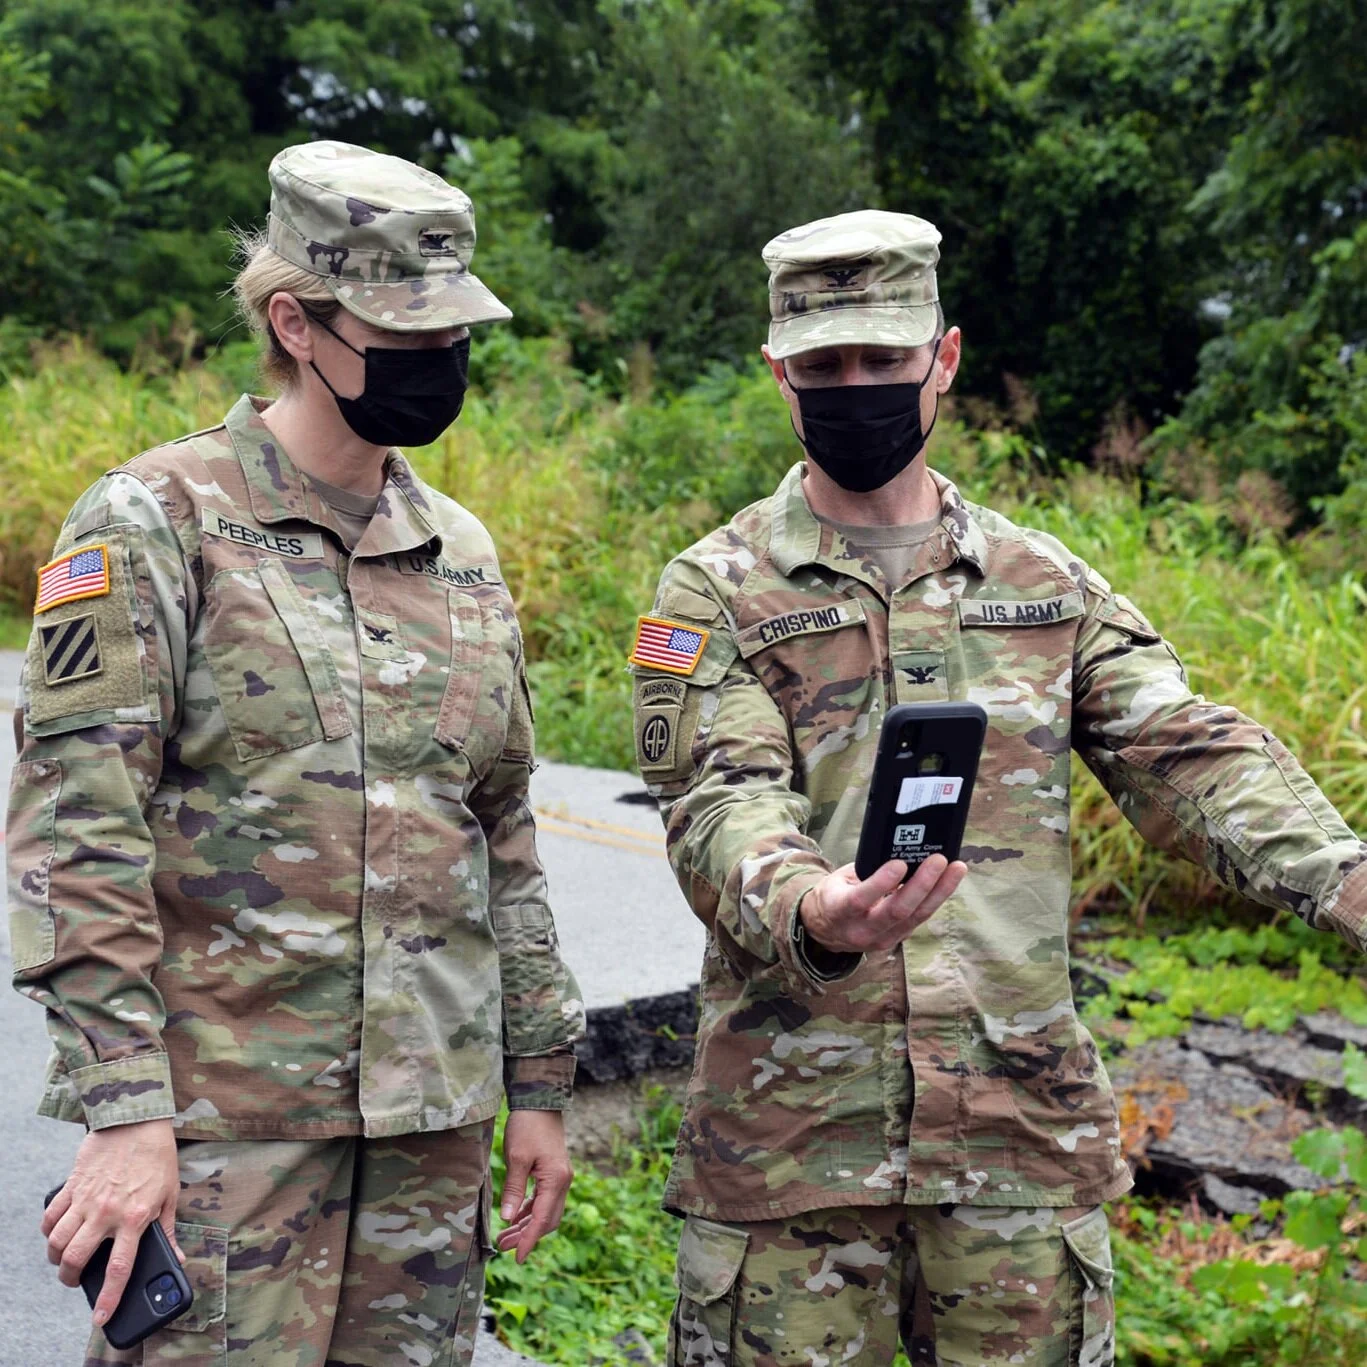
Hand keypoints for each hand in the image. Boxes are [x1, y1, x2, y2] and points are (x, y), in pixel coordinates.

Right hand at [41, 1118, 182, 1327]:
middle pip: (75, 1259)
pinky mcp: (72, 1186)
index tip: (101, 1317)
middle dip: (69, 1279)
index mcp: (136, 1217)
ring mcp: (86, 1199)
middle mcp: (107, 1212)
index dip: (110, 1297)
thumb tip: (175, 1258)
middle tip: (74, 1280)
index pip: (119, 1268)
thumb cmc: (157, 1157)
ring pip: (57, 1241)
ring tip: (64, 1259)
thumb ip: (168, 1229)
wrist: (136, 1121)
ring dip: (56, 1258)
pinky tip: (56, 1234)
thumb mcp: (171, 1194)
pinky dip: (48, 1230)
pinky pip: (50, 1216)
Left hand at [496, 1110, 572, 1264]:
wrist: (540, 1102)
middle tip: (504, 1246)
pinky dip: (530, 1212)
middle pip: (548, 1220)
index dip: (529, 1240)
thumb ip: (514, 1189)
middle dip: (527, 1236)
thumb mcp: (517, 1158)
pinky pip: (544, 1200)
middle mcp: (563, 1182)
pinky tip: (515, 1218)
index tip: (517, 1258)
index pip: (543, 1219)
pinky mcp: (553, 1173)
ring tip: (505, 1237)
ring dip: (527, 1225)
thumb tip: (508, 1218)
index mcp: (556, 1180)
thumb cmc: (528, 1127)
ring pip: (546, 1211)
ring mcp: (560, 1178)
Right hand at [801, 854, 966, 954]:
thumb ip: (866, 871)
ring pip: (916, 916)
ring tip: (956, 869)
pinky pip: (920, 918)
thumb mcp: (840, 879)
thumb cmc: (835, 896)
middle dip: (922, 884)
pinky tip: (948, 881)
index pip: (861, 899)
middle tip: (938, 860)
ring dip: (939, 891)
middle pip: (898, 911)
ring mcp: (882, 938)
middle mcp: (862, 930)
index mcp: (840, 910)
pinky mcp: (897, 939)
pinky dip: (936, 898)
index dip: (882, 883)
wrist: (827, 930)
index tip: (899, 864)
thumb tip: (899, 853)